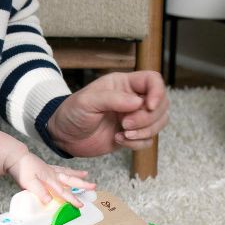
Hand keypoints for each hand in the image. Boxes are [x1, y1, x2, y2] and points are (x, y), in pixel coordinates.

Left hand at [6, 152, 94, 207]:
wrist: (15, 157)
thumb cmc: (21, 169)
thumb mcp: (28, 183)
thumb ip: (40, 192)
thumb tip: (50, 201)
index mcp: (49, 179)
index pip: (63, 192)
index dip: (72, 199)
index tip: (80, 205)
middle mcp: (52, 174)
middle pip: (70, 180)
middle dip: (82, 184)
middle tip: (94, 186)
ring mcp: (49, 169)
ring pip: (67, 172)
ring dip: (76, 174)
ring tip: (86, 174)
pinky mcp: (45, 167)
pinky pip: (60, 168)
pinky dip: (67, 169)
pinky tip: (68, 171)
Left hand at [47, 71, 168, 156]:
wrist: (63, 135)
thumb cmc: (72, 112)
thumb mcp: (88, 101)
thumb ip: (112, 99)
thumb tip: (138, 102)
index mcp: (124, 84)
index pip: (153, 80)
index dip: (158, 92)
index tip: (149, 105)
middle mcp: (133, 99)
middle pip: (161, 104)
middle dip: (148, 118)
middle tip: (125, 125)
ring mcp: (134, 118)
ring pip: (159, 122)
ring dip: (145, 131)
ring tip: (123, 134)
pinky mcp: (131, 136)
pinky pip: (148, 140)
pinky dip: (138, 143)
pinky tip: (119, 140)